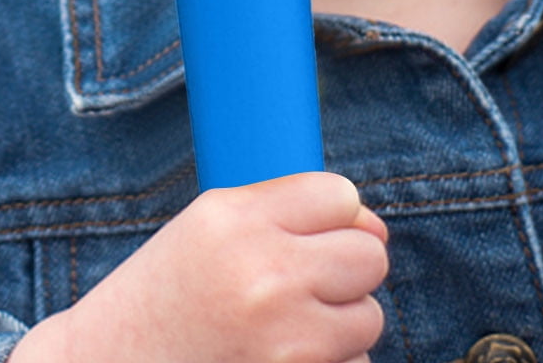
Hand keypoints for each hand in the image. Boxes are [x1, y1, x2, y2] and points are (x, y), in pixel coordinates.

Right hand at [11, 172, 387, 362]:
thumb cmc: (166, 295)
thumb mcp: (208, 228)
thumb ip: (285, 211)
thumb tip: (376, 228)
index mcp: (237, 219)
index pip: (340, 196)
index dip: (336, 215)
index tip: (313, 233)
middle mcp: (266, 275)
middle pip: (368, 255)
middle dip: (348, 269)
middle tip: (304, 283)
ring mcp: (285, 339)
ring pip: (369, 317)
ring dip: (341, 323)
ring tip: (285, 326)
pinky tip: (283, 359)